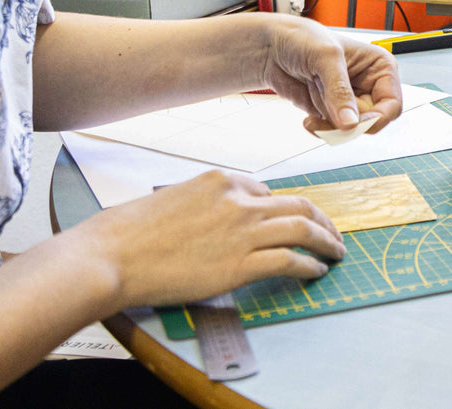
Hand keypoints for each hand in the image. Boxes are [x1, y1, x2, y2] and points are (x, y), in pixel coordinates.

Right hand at [87, 169, 345, 308]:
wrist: (115, 254)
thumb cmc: (131, 231)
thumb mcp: (173, 199)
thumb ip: (203, 203)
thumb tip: (214, 219)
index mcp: (220, 181)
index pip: (266, 191)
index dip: (283, 208)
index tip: (293, 220)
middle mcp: (237, 201)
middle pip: (297, 204)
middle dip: (321, 220)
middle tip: (332, 233)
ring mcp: (241, 232)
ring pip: (302, 228)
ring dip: (326, 241)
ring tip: (336, 252)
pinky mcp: (239, 265)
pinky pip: (289, 261)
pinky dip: (309, 266)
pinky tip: (316, 271)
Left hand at [258, 16, 402, 134]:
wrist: (271, 47)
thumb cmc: (301, 38)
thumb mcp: (325, 58)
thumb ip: (339, 91)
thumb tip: (351, 123)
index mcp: (379, 67)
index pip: (391, 104)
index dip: (376, 118)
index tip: (353, 124)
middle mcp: (368, 85)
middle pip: (372, 122)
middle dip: (348, 123)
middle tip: (327, 114)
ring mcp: (349, 100)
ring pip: (352, 130)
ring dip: (330, 125)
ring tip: (312, 110)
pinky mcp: (332, 111)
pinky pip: (335, 133)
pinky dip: (321, 130)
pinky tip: (308, 119)